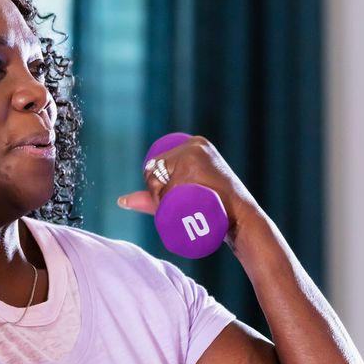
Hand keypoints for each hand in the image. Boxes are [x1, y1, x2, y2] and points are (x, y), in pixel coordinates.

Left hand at [116, 135, 264, 248]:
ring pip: (161, 178)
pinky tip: (175, 204)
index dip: (155, 186)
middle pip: (156, 171)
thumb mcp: (183, 197)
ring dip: (161, 198)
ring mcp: (196, 153)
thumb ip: (151, 198)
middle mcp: (195, 144)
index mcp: (193, 144)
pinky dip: (165, 199)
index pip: (158, 164)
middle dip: (157, 194)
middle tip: (176, 208)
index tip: (169, 200)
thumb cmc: (214, 209)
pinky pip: (169, 185)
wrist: (242, 220)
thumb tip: (120, 201)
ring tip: (180, 208)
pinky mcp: (197, 166)